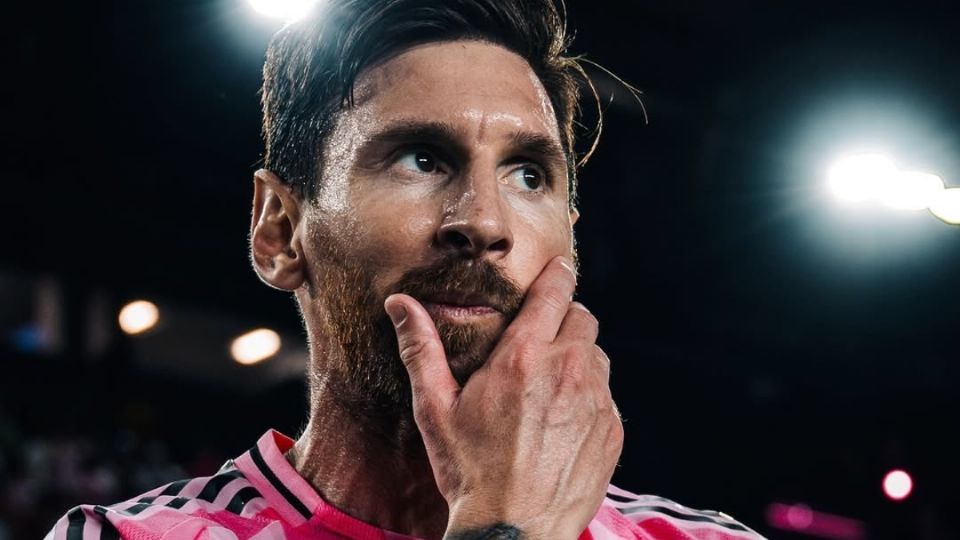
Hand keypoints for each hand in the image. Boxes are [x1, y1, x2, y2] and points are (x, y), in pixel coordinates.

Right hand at [384, 256, 622, 539]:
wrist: (515, 532)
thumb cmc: (469, 472)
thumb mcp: (435, 410)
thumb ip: (420, 349)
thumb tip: (400, 304)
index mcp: (522, 357)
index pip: (554, 292)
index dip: (558, 274)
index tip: (559, 268)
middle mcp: (566, 371)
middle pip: (583, 318)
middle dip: (564, 320)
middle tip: (540, 341)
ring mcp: (595, 401)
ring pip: (596, 356)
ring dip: (578, 359)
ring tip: (549, 385)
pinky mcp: (612, 430)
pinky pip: (606, 395)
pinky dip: (589, 397)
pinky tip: (562, 422)